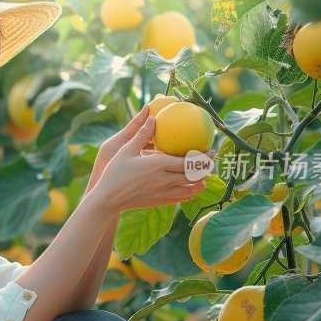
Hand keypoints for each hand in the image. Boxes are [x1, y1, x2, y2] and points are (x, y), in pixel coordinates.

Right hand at [90, 112, 214, 212]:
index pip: (190, 162)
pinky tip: (192, 186)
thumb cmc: (115, 173)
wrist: (108, 199)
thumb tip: (153, 117)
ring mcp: (164, 193)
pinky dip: (192, 192)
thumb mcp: (126, 150)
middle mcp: (165, 180)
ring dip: (202, 181)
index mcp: (159, 165)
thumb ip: (142, 135)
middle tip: (211, 159)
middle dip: (207, 167)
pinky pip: (183, 198)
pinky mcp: (161, 202)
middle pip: (196, 175)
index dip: (204, 157)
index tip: (210, 150)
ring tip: (204, 174)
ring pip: (192, 188)